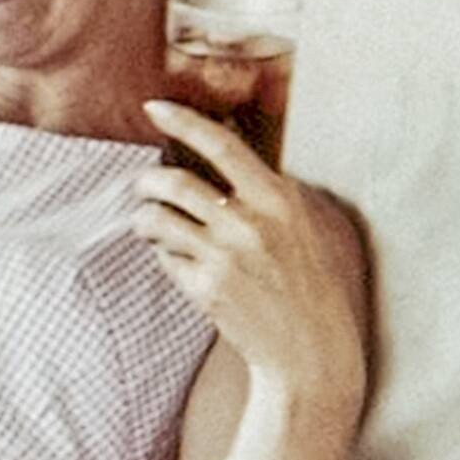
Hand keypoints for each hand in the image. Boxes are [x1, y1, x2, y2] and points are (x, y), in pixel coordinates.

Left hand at [133, 101, 367, 412]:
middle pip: (173, 182)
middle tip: (144, 186)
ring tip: (152, 223)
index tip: (154, 107)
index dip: (183, 121)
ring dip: (145, 218)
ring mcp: (224, 256)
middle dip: (147, 181)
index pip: (222, 145)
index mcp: (280, 199)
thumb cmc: (316, 285)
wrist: (312, 352)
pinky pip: (165, 257)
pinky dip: (165, 255)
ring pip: (156, 219)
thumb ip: (274, 191)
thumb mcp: (312, 226)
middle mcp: (249, 223)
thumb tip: (228, 151)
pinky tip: (182, 262)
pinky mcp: (204, 288)